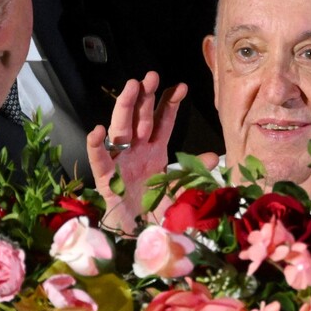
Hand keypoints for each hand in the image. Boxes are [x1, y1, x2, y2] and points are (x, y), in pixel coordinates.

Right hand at [87, 71, 184, 231]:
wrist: (140, 235)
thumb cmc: (157, 209)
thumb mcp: (181, 189)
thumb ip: (194, 172)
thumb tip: (214, 156)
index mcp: (155, 151)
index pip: (163, 122)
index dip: (170, 104)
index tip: (182, 87)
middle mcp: (137, 151)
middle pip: (141, 118)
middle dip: (146, 96)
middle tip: (152, 76)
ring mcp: (120, 162)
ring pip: (120, 130)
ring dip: (124, 108)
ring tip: (130, 88)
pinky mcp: (106, 179)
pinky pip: (99, 160)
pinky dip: (96, 146)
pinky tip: (97, 131)